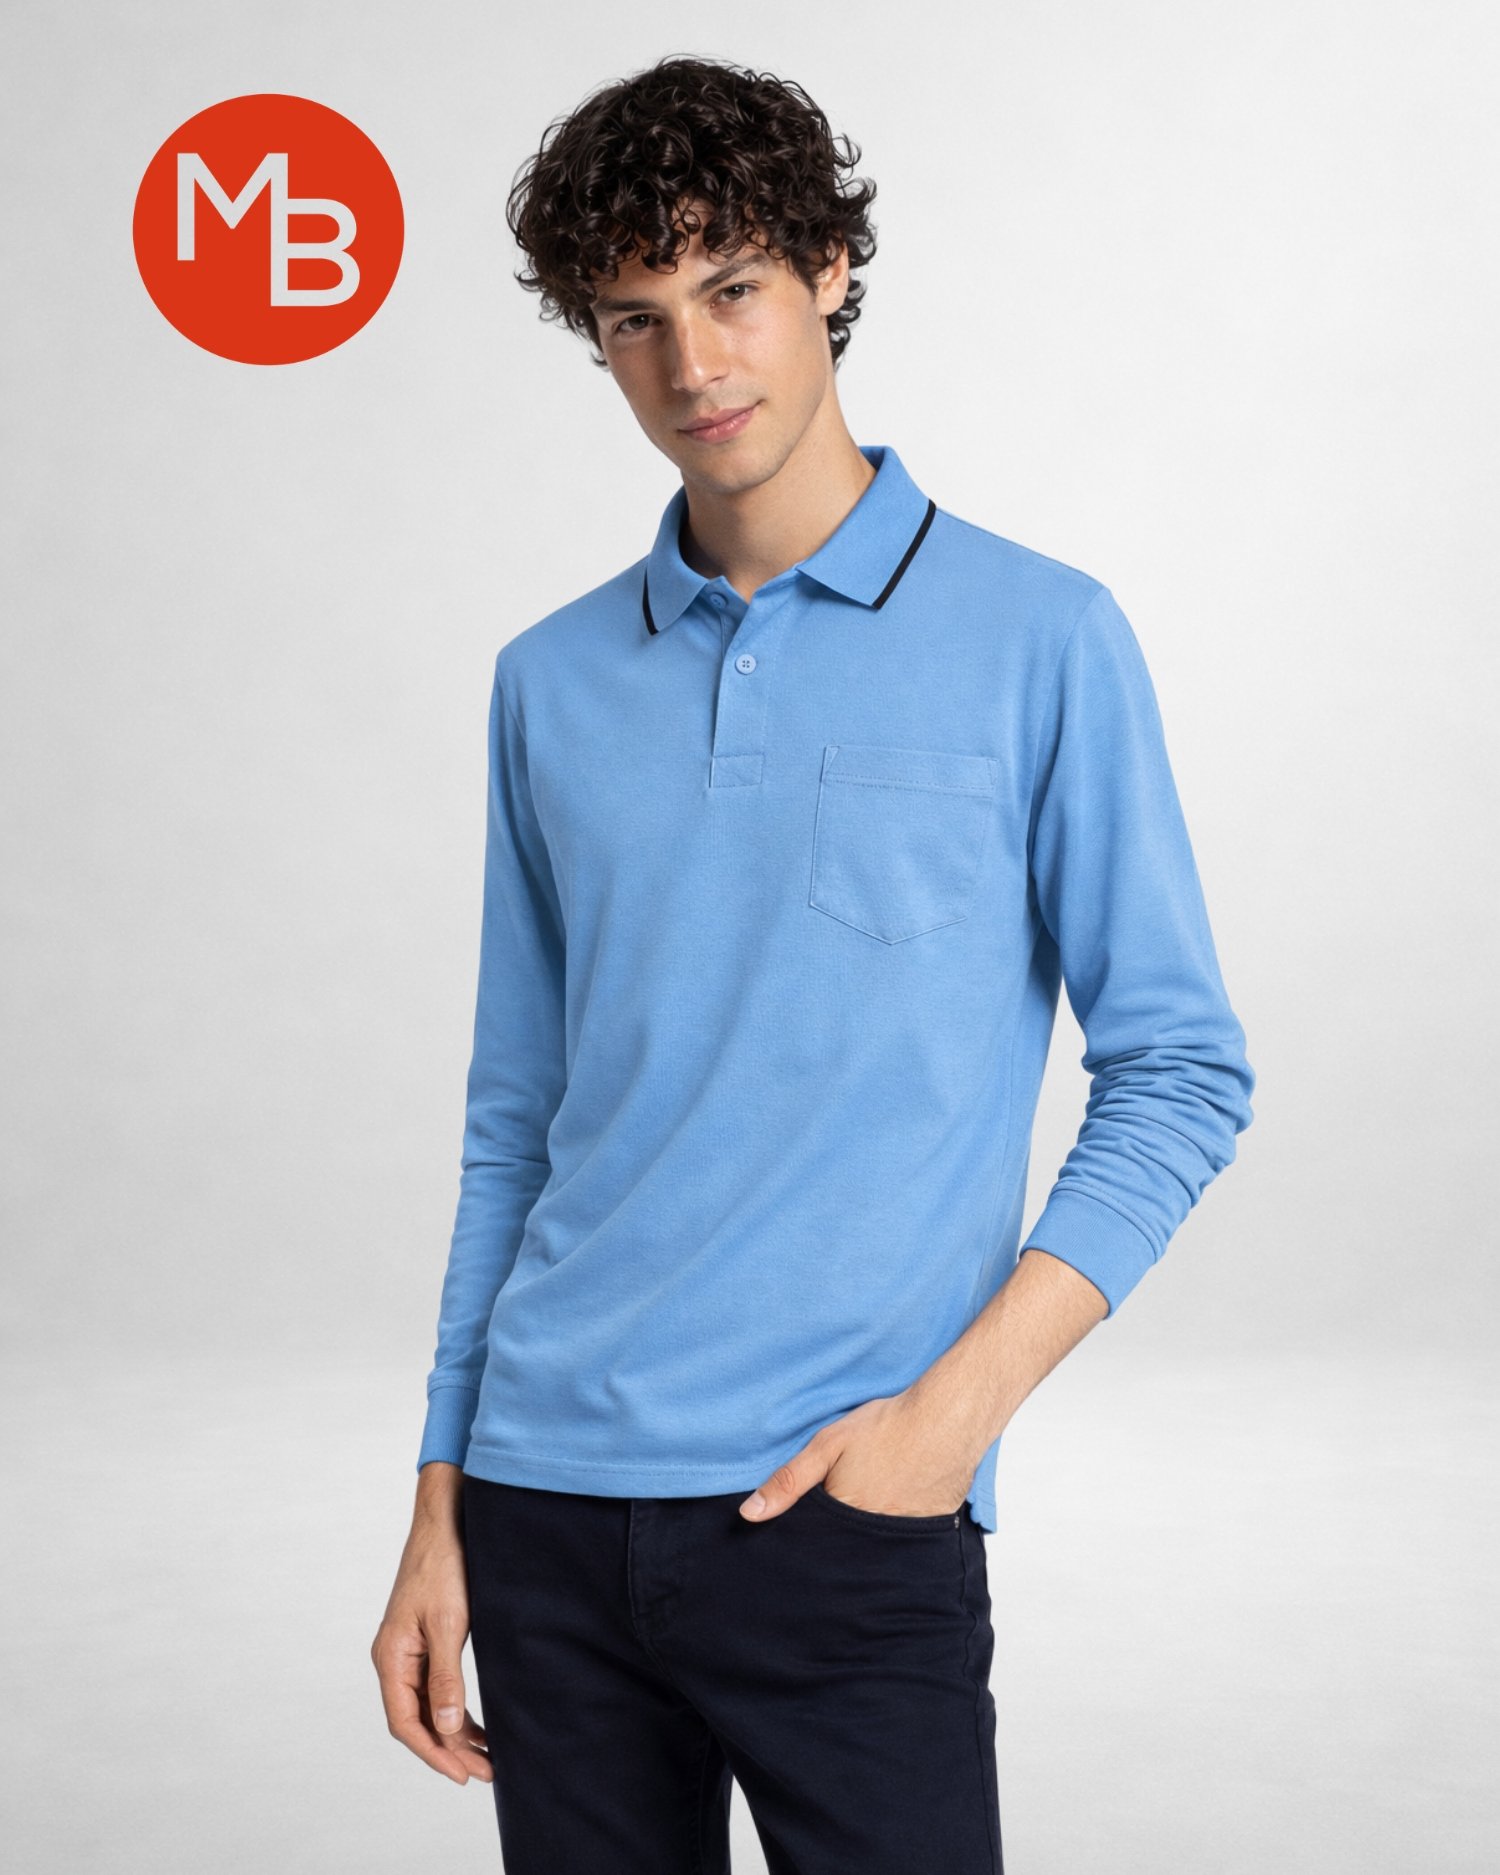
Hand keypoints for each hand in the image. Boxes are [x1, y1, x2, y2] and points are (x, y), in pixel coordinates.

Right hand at [371, 1484, 491, 1785]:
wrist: (445, 1520)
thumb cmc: (443, 1565)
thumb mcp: (448, 1623)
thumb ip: (446, 1676)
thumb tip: (448, 1727)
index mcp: (391, 1657)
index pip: (406, 1722)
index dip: (434, 1752)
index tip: (463, 1774)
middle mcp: (394, 1658)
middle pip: (417, 1719)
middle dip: (449, 1749)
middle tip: (485, 1772)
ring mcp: (408, 1650)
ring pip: (428, 1705)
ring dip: (454, 1731)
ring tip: (486, 1756)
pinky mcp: (425, 1640)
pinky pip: (436, 1685)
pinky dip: (455, 1707)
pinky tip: (477, 1723)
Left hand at [738, 1389, 979, 1521]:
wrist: (947, 1419)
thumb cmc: (886, 1427)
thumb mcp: (828, 1444)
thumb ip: (789, 1481)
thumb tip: (750, 1515)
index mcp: (844, 1517)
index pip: (816, 1540)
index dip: (809, 1530)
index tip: (809, 1518)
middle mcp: (873, 1535)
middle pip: (845, 1546)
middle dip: (838, 1534)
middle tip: (849, 1496)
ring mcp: (903, 1534)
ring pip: (874, 1544)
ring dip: (868, 1531)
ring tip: (875, 1496)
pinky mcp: (929, 1529)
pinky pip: (905, 1538)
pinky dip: (897, 1525)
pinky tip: (899, 1499)